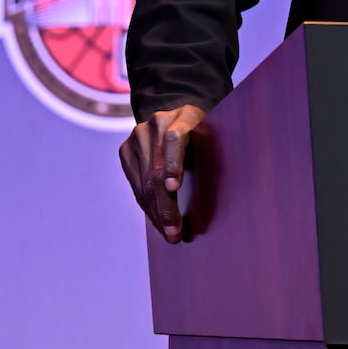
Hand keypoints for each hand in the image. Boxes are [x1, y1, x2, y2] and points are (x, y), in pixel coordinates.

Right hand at [118, 103, 207, 242]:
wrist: (178, 118)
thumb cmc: (205, 135)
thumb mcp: (214, 137)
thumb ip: (212, 155)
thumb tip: (221, 197)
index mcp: (185, 115)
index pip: (175, 137)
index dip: (173, 164)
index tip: (174, 188)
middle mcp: (158, 122)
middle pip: (157, 169)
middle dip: (166, 206)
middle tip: (175, 233)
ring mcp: (139, 135)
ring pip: (145, 182)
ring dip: (156, 213)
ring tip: (168, 233)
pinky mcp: (126, 149)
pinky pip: (135, 185)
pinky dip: (147, 206)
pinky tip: (157, 221)